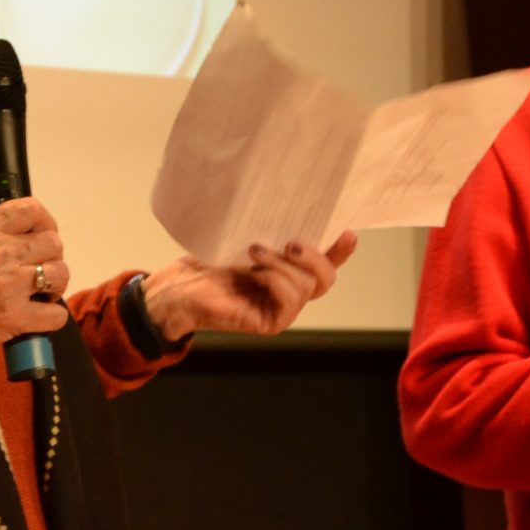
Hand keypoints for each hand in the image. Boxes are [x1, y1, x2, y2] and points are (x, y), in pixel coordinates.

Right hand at [0, 198, 69, 364]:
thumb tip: (18, 240)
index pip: (30, 209)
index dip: (45, 223)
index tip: (41, 238)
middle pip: (53, 243)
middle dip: (52, 260)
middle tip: (39, 276)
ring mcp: (9, 284)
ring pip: (60, 273)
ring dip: (55, 287)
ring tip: (40, 297)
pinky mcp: (14, 317)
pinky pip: (55, 314)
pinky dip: (51, 319)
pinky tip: (36, 321)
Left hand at [139, 232, 357, 341]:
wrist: (180, 287)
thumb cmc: (209, 262)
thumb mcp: (245, 238)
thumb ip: (272, 233)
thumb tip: (291, 206)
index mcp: (289, 273)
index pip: (325, 265)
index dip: (341, 252)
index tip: (349, 233)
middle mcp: (290, 293)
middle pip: (325, 278)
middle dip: (315, 256)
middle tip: (290, 242)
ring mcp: (282, 311)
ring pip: (307, 287)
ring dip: (284, 265)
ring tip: (256, 251)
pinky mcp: (270, 323)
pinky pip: (289, 301)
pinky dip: (277, 280)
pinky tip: (256, 272)